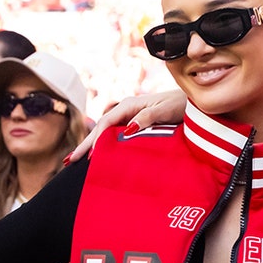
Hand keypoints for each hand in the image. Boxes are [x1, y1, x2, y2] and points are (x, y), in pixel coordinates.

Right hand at [67, 91, 187, 162]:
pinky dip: (105, 144)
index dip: (94, 140)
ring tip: (78, 160)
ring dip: (93, 145)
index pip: (105, 124)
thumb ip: (147, 118)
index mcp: (130, 105)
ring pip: (106, 132)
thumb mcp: (165, 110)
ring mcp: (130, 116)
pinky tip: (100, 154)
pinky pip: (115, 135)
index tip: (86, 156)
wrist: (193, 101)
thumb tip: (128, 129)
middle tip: (69, 161)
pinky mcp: (135, 123)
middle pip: (101, 129)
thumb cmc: (181, 104)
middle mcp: (126, 110)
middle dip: (85, 145)